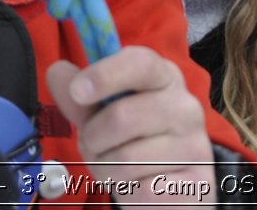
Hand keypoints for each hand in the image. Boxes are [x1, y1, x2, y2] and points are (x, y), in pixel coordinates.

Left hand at [47, 47, 216, 206]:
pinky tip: (136, 185)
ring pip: (126, 160)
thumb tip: (58, 71)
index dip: (105, 75)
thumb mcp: (102, 112)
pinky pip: (142, 191)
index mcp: (163, 76)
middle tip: (92, 145)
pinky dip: (126, 192)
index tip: (77, 91)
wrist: (170, 185)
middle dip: (92, 138)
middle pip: (122, 117)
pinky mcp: (197, 183)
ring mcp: (195, 145)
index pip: (140, 63)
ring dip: (104, 169)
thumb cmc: (132, 138)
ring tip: (112, 167)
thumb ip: (79, 94)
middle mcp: (186, 106)